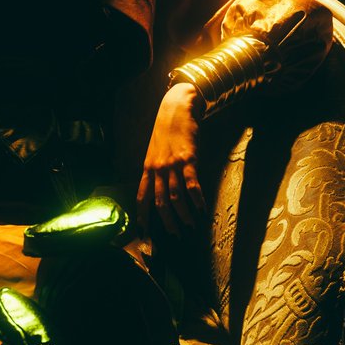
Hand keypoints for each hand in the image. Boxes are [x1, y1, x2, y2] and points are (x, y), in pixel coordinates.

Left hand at [136, 83, 206, 235]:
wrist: (177, 109)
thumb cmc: (167, 130)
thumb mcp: (155, 150)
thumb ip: (156, 169)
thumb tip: (160, 188)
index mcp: (148, 168)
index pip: (142, 197)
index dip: (143, 216)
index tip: (144, 233)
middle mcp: (157, 169)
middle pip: (160, 202)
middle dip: (167, 221)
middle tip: (175, 235)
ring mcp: (172, 165)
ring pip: (176, 197)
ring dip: (184, 215)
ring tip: (191, 225)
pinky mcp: (188, 160)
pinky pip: (191, 185)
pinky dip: (197, 199)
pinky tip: (202, 209)